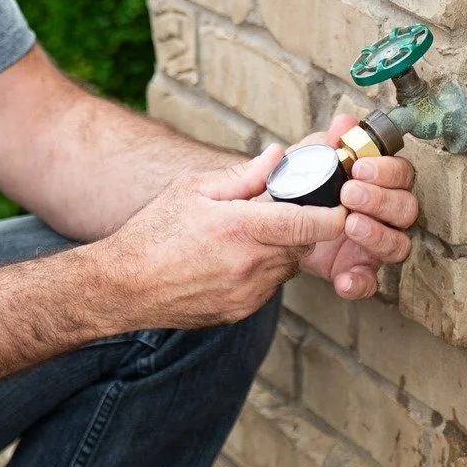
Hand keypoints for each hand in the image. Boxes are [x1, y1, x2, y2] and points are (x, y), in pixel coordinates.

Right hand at [103, 146, 346, 328]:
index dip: (334, 216)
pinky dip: (263, 270)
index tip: (343, 206)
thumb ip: (242, 176)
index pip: (308, 223)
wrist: (124, 286)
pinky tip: (233, 259)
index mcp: (240, 228)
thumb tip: (277, 156)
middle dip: (301, 228)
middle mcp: (249, 264)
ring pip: (287, 266)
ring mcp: (247, 292)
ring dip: (281, 249)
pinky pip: (268, 286)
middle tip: (282, 212)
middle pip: (302, 244)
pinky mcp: (240, 310)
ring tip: (247, 236)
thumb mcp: (193, 189)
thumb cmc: (154, 232)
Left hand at [294, 115, 418, 299]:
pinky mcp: (357, 270)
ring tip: (350, 224)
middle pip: (407, 208)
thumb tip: (344, 122)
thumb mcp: (307, 159)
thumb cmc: (300, 184)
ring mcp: (374, 244)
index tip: (359, 167)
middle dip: (382, 200)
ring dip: (378, 235)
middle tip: (350, 193)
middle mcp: (384, 214)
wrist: (273, 221)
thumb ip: (327, 142)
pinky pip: (370, 283)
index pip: (402, 174)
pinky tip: (343, 279)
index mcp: (378, 182)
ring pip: (399, 245)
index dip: (388, 171)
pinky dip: (360, 283)